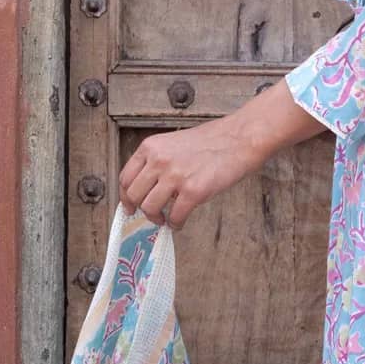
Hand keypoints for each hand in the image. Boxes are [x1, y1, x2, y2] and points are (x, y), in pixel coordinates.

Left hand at [119, 114, 260, 230]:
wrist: (238, 139)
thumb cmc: (211, 142)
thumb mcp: (173, 144)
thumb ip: (157, 162)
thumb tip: (147, 189)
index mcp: (151, 147)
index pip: (125, 178)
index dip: (126, 197)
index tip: (130, 206)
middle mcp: (159, 161)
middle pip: (134, 195)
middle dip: (141, 210)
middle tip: (152, 215)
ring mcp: (175, 176)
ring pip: (150, 208)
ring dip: (157, 219)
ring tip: (167, 219)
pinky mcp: (193, 191)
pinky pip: (175, 216)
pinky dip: (176, 223)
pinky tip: (180, 221)